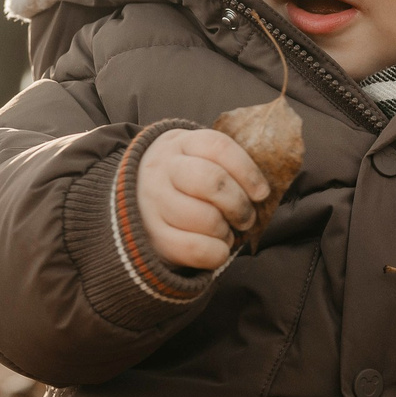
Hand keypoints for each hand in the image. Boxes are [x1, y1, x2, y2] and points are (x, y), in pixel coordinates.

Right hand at [138, 129, 271, 270]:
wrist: (132, 198)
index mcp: (179, 144)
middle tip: (246, 218)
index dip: (248, 172)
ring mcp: (153, 203)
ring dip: (226, 231)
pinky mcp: (153, 236)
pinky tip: (215, 247)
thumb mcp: (195, 156)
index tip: (262, 193)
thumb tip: (263, 191)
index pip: (219, 148)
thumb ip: (224, 165)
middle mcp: (162, 169)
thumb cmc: (182, 179)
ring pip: (206, 218)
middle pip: (212, 181)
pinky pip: (195, 249)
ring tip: (225, 232)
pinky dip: (216, 252)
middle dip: (239, 204)